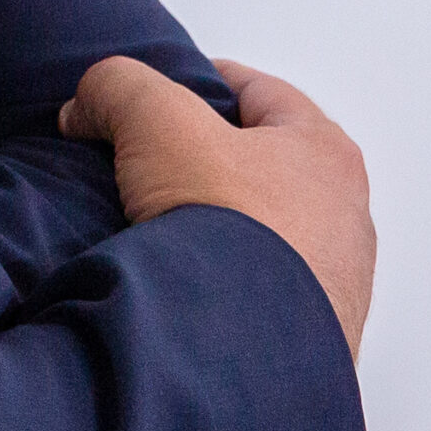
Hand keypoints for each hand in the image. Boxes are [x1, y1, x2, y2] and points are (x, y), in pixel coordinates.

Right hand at [60, 55, 374, 359]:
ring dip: (211, 223)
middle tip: (144, 162)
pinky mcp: (310, 335)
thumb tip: (87, 106)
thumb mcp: (155, 122)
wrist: (242, 348)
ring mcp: (332, 282)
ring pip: (259, 229)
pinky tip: (178, 279)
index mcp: (325, 150)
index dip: (198, 82)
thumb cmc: (226, 224)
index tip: (156, 94)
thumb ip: (118, 87)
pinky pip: (256, 288)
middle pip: (259, 163)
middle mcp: (344, 215)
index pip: (256, 90)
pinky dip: (218, 277)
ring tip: (153, 227)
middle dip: (201, 159)